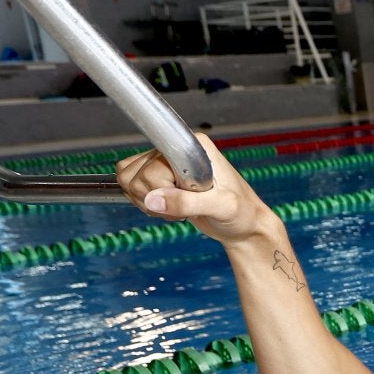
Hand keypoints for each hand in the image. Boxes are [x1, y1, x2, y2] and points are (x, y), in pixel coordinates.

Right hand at [115, 133, 268, 243]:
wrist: (243, 226)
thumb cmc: (242, 212)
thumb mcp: (222, 207)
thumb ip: (188, 203)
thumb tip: (153, 200)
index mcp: (195, 147)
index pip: (153, 162)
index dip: (161, 185)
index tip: (179, 194)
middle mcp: (177, 150)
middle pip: (136, 173)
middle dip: (156, 199)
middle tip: (184, 208)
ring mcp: (167, 164)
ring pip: (129, 180)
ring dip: (149, 203)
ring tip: (179, 209)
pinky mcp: (160, 179)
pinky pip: (131, 187)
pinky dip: (146, 204)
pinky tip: (170, 209)